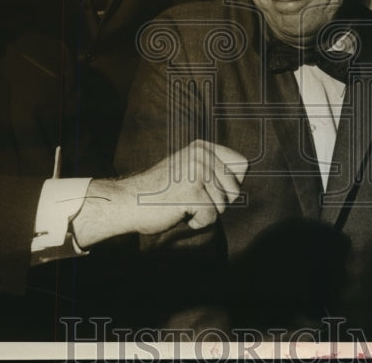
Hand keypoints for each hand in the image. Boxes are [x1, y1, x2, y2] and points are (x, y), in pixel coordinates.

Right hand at [72, 140, 248, 245]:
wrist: (128, 202)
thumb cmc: (160, 191)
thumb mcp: (189, 169)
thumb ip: (212, 168)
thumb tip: (242, 176)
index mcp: (203, 147)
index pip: (242, 164)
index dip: (230, 183)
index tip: (209, 187)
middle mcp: (201, 155)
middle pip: (235, 190)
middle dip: (217, 202)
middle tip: (191, 198)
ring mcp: (197, 173)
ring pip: (223, 206)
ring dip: (204, 212)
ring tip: (182, 204)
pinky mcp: (191, 193)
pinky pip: (211, 217)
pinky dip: (197, 223)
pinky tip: (179, 213)